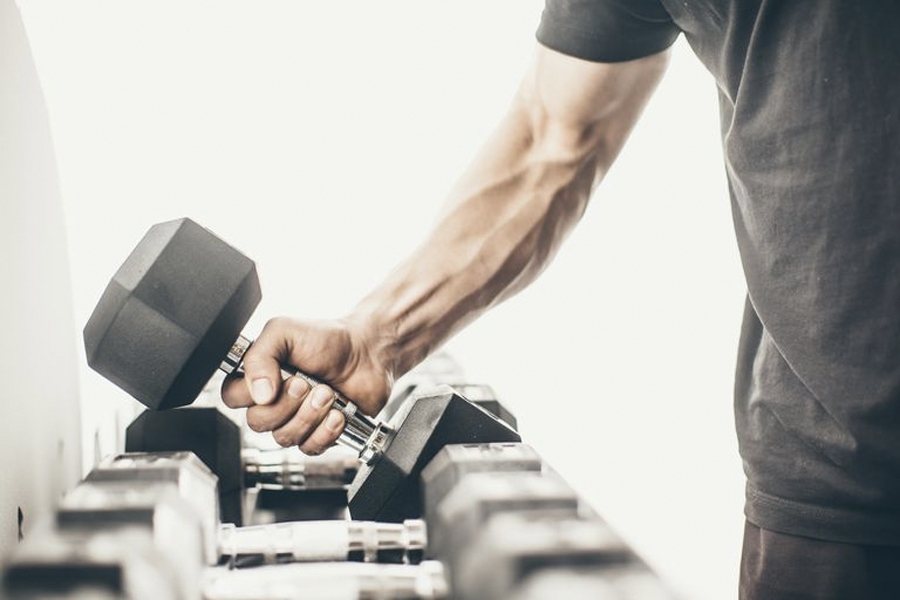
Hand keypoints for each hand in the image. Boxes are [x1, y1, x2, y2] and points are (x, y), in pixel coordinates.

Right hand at [221, 317, 392, 454]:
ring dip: (310, 415)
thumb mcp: (284, 332)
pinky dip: (326, 431)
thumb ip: (259, 355)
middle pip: (258, 422)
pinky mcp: (318, 434)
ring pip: (284, 438)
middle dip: (287, 403)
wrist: (368, 352)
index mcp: (259, 375)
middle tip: (307, 383)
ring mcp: (296, 419)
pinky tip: (338, 413)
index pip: (232, 398)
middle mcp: (274, 400)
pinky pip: (309, 448)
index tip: (279, 377)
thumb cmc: (328, 339)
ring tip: (328, 392)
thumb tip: (257, 394)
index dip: (252, 394)